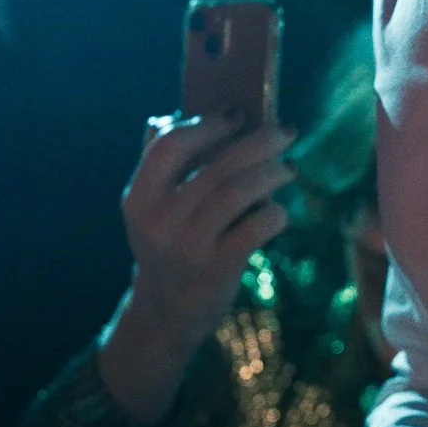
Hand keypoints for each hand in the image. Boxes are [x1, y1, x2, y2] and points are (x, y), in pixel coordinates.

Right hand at [95, 118, 295, 423]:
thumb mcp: (150, 208)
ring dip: (272, 172)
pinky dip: (275, 214)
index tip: (239, 113)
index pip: (170, 144)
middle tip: (286, 130)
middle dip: (259, 141)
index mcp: (139, 197)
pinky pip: (255, 229)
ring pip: (238, 192)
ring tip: (289, 168)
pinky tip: (280, 212)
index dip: (207, 124)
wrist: (164, 313)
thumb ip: (158, 162)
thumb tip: (173, 113)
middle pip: (217, 165)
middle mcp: (159, 220)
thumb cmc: (166, 245)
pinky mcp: (215, 271)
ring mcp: (187, 246)